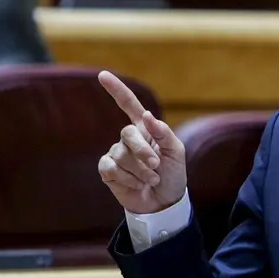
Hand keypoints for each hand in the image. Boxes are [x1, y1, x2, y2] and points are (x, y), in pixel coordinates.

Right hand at [97, 71, 186, 213]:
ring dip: (141, 171)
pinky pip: (111, 168)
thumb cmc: (172, 175)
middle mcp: (129, 138)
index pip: (129, 105)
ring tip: (152, 179)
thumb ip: (164, 133)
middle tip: (157, 167)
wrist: (164, 203)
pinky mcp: (108, 170)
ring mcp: (116, 153)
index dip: (116, 89)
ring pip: (122, 155)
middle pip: (127, 133)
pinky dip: (127, 179)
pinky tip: (136, 185)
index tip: (103, 75)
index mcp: (146, 129)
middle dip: (144, 152)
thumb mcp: (176, 153)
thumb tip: (146, 115)